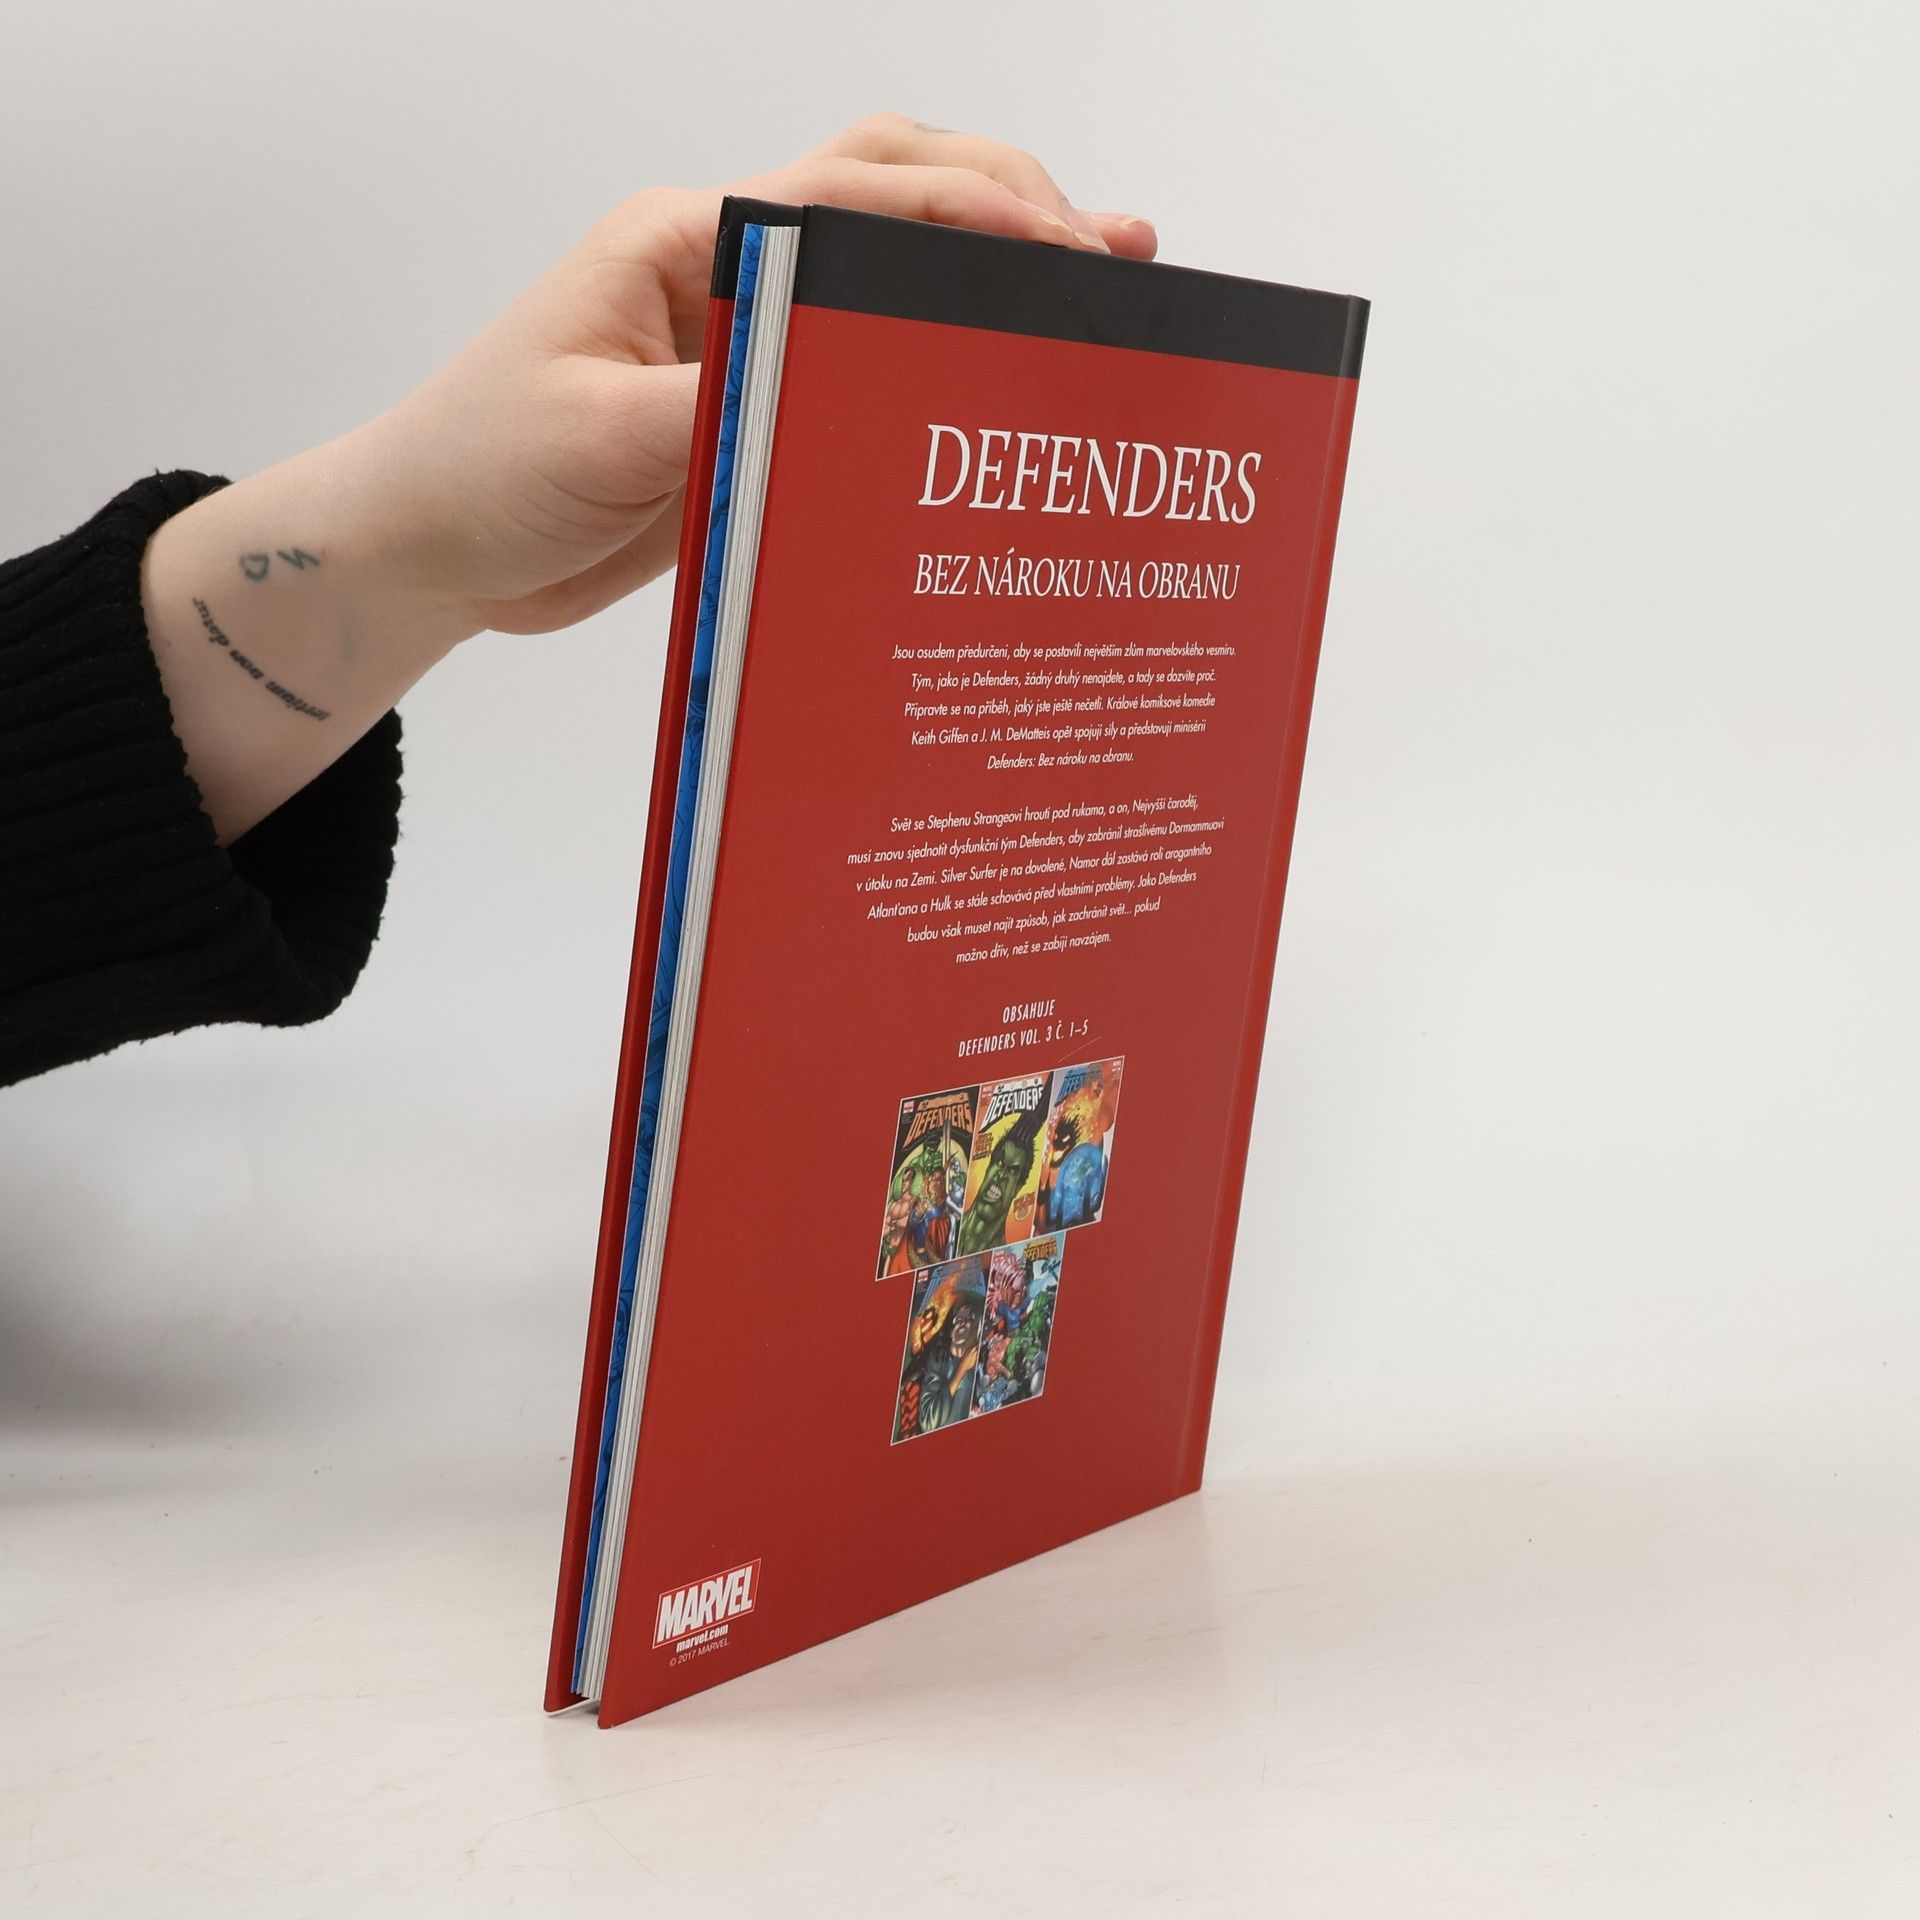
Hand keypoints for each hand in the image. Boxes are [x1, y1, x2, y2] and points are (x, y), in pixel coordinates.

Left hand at [366, 115, 1158, 635]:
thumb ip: (721, 408)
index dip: (977, 218)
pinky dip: (939, 361)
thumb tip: (843, 390)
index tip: (1068, 262)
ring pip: (889, 271)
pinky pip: (864, 371)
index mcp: (688, 242)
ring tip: (1092, 290)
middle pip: (892, 190)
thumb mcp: (598, 439)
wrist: (430, 547)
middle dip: (1010, 204)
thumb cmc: (479, 468)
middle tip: (1112, 252)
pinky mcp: (755, 410)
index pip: (859, 199)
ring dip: (986, 268)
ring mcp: (747, 339)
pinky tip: (995, 392)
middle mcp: (728, 271)